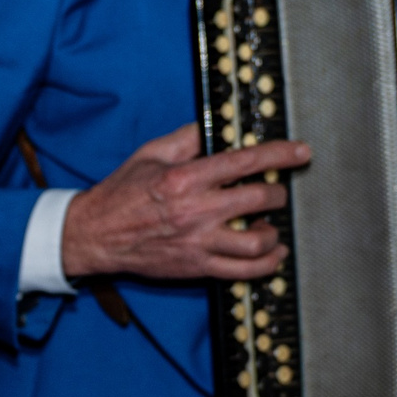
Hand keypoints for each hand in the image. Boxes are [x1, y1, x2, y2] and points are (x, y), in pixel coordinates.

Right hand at [59, 125, 309, 282]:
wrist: (96, 235)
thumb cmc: (121, 193)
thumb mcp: (150, 154)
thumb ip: (186, 138)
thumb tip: (213, 124)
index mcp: (186, 178)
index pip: (245, 162)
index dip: (279, 154)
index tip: (300, 152)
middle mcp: (197, 211)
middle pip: (259, 200)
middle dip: (277, 193)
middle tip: (276, 191)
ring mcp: (199, 242)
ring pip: (257, 242)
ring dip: (273, 232)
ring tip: (270, 226)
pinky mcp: (197, 266)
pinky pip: (243, 271)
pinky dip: (266, 264)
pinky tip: (271, 254)